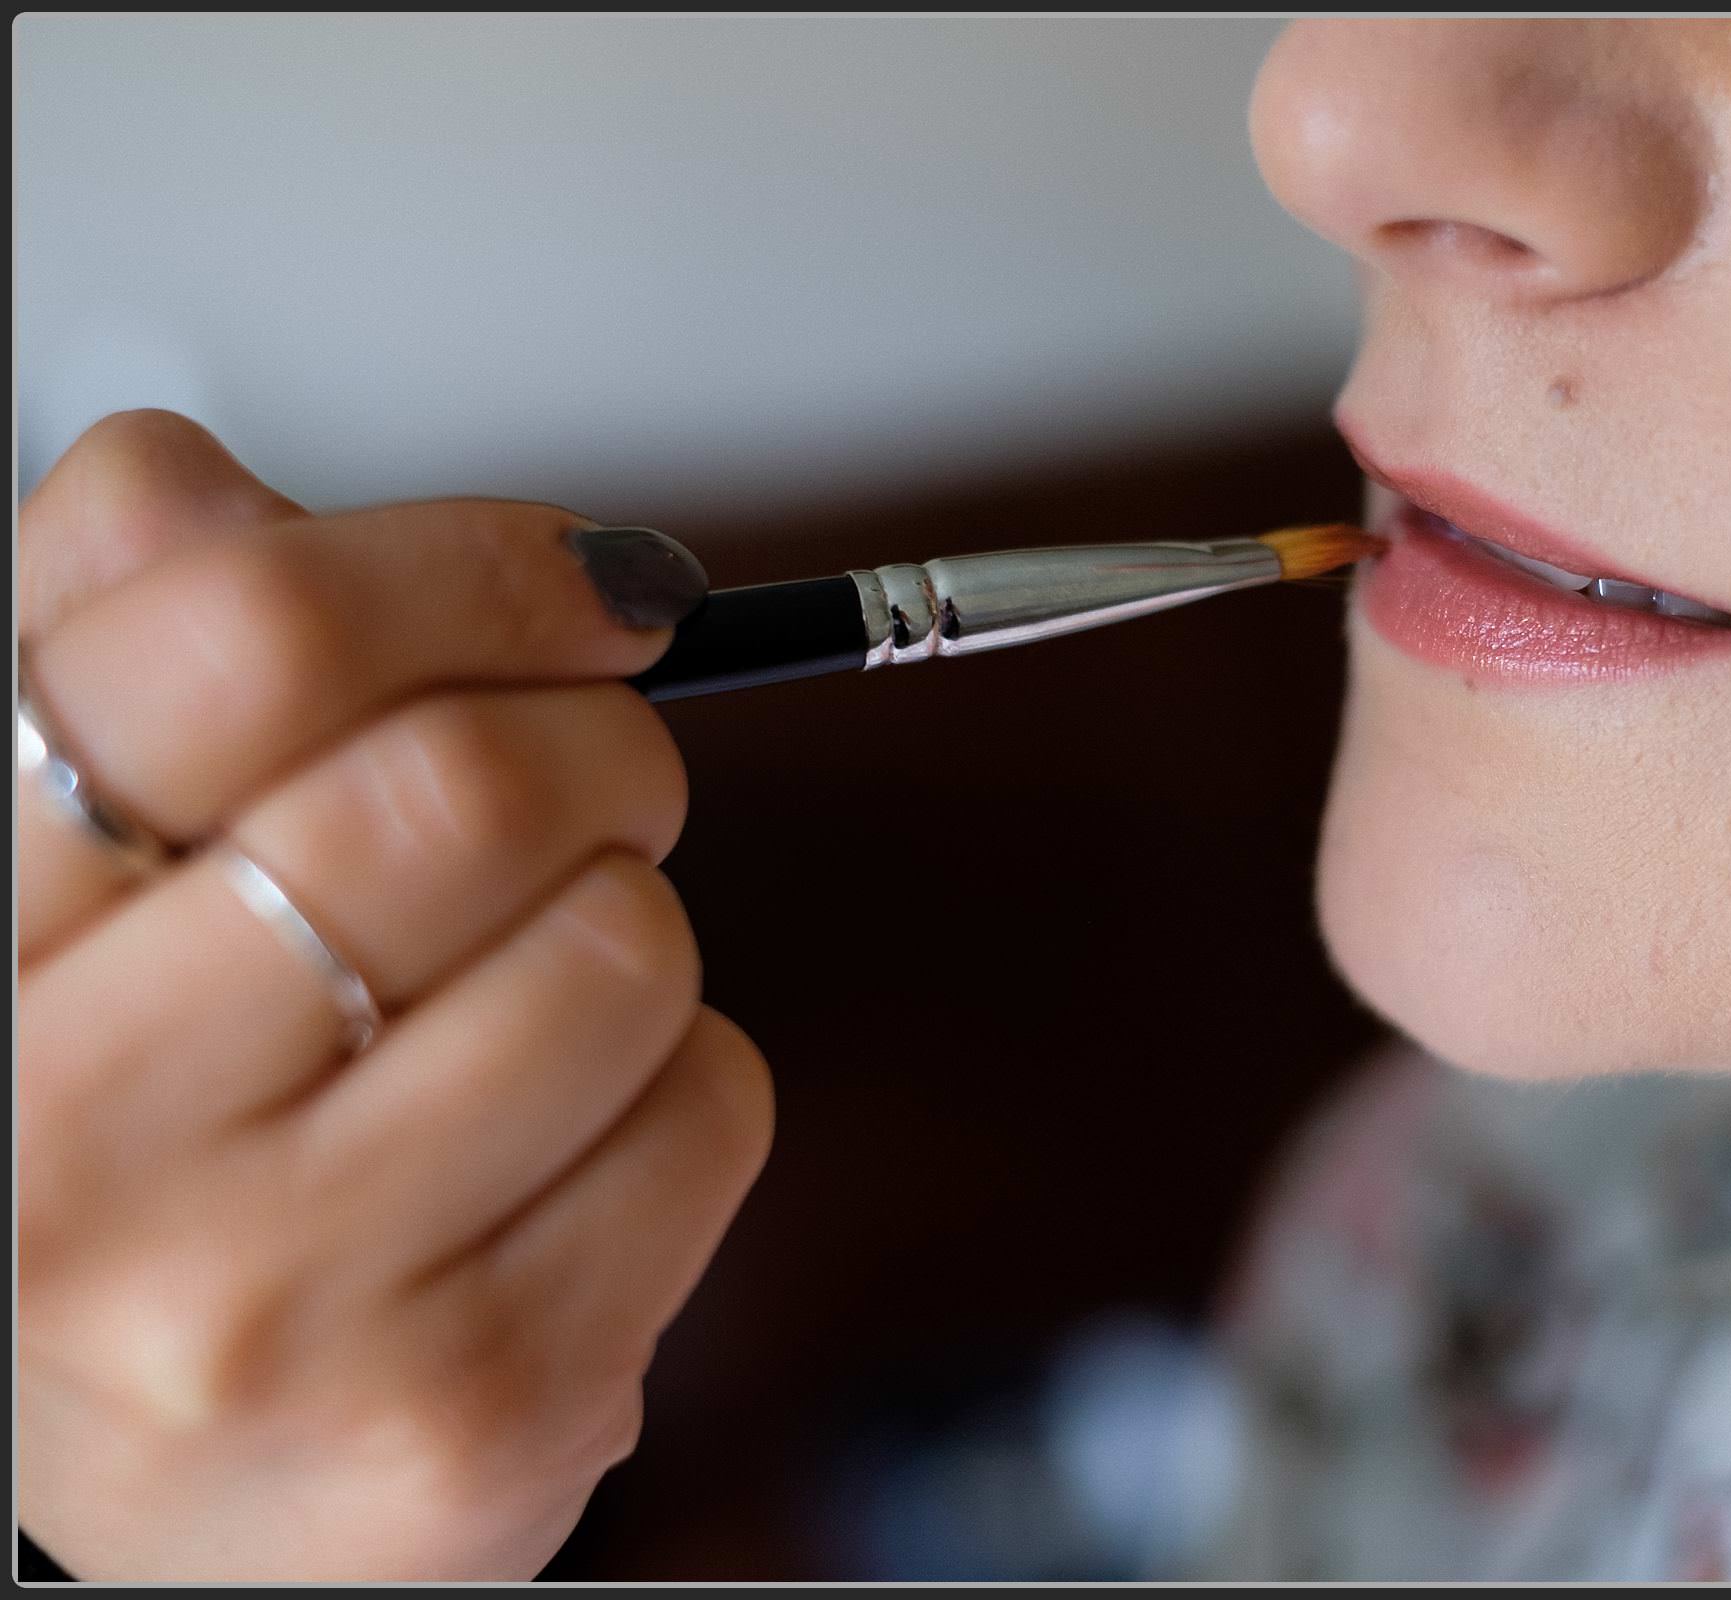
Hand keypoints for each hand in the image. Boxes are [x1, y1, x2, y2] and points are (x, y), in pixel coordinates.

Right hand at [16, 411, 774, 1579]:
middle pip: (468, 788)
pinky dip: (682, 1082)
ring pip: (624, 948)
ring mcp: (275, 1306)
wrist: (174, 1464)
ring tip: (532, 991)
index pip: (243, 638)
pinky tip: (556, 1149)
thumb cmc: (143, 1130)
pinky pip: (711, 1110)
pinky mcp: (470, 1415)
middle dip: (602, 741)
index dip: (474, 566)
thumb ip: (112, 643)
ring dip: (631, 922)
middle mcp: (73, 1145)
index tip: (592, 581)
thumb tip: (213, 483)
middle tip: (598, 775)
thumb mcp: (59, 876)